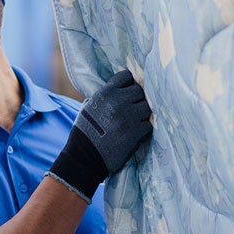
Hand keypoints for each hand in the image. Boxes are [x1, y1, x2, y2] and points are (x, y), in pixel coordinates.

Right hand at [47, 70, 151, 201]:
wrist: (85, 156)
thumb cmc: (85, 131)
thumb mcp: (89, 106)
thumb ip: (105, 96)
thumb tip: (120, 88)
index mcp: (105, 93)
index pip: (126, 76)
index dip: (128, 84)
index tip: (127, 91)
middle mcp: (118, 102)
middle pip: (140, 91)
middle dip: (137, 99)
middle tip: (132, 108)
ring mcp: (128, 117)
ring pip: (147, 107)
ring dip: (142, 114)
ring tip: (134, 120)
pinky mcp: (135, 132)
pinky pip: (148, 124)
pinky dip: (143, 128)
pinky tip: (135, 132)